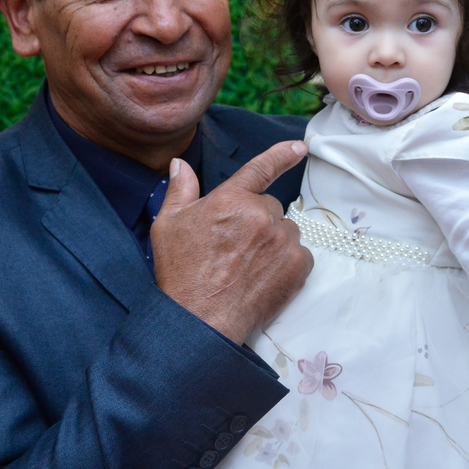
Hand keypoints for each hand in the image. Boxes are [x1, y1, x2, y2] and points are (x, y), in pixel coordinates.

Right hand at [149, 140, 311, 343]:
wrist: (201, 320)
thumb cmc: (181, 274)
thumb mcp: (168, 226)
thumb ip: (180, 190)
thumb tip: (181, 165)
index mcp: (231, 198)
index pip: (261, 168)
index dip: (282, 154)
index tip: (301, 147)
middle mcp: (261, 214)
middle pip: (270, 207)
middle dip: (257, 221)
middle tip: (235, 247)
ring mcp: (283, 240)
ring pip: (285, 231)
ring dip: (273, 241)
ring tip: (246, 266)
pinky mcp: (298, 265)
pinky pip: (299, 254)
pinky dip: (287, 263)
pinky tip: (263, 276)